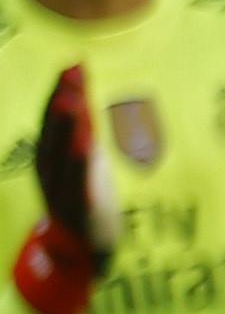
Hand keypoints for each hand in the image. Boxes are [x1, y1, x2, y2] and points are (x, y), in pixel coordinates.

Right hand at [14, 64, 112, 313]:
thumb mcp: (83, 155)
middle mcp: (50, 173)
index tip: (72, 64)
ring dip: (65, 130)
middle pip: (54, 134)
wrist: (81, 249)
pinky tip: (85, 147)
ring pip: (61, 158)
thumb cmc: (81, 194)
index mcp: (51, 158)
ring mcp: (62, 192)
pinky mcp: (79, 212)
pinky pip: (77, 187)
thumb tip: (79, 82)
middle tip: (70, 73)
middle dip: (61, 103)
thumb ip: (81, 122)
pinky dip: (79, 167)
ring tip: (71, 103)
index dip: (61, 91)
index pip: (54, 119)